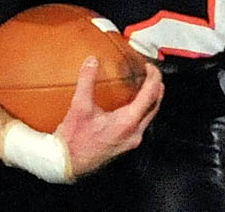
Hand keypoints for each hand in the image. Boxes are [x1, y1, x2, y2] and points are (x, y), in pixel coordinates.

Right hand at [55, 57, 163, 177]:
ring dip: (151, 98)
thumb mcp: (80, 106)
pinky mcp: (125, 143)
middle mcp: (133, 133)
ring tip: (146, 84)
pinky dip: (142, 108)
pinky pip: (142, 122)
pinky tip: (133, 102)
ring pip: (150, 115)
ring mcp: (131, 140)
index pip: (150, 96)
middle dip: (156, 86)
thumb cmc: (74, 141)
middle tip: (152, 72)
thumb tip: (92, 62)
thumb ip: (87, 80)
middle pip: (154, 106)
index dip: (153, 78)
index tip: (150, 66)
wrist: (67, 163)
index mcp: (126, 123)